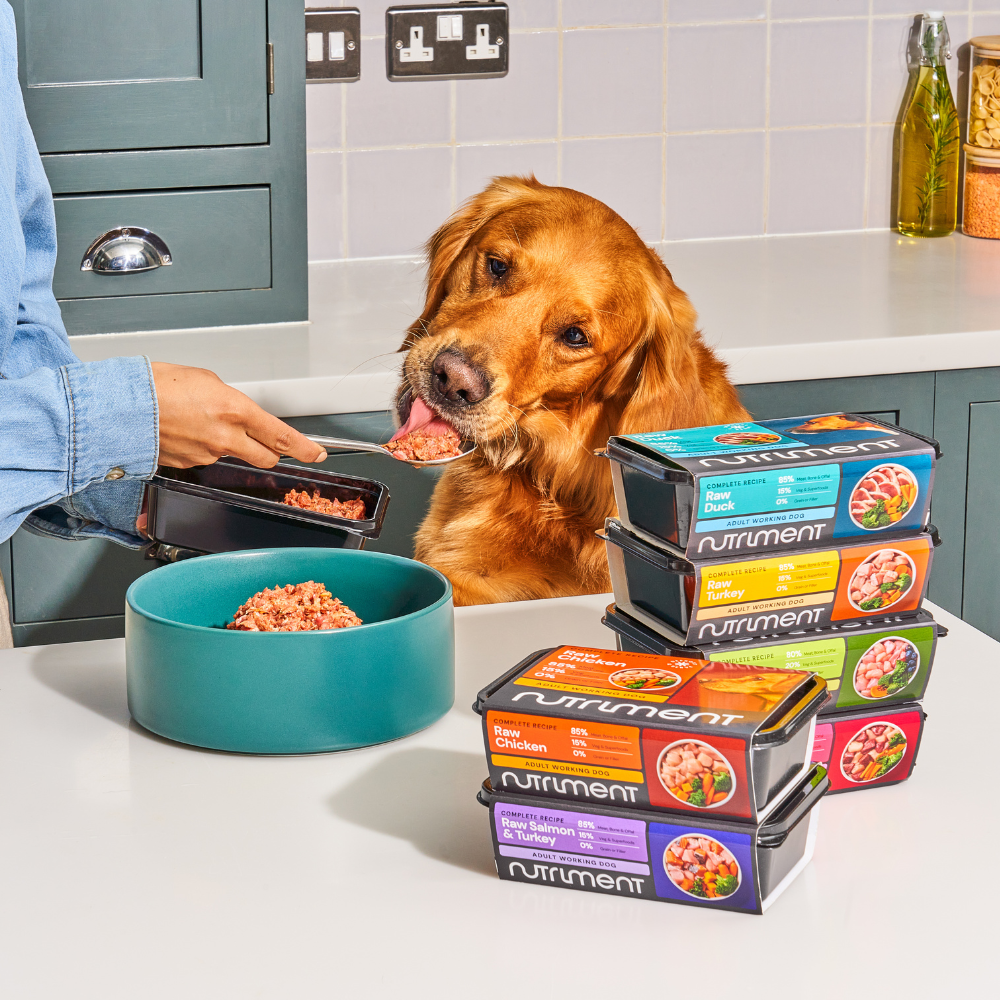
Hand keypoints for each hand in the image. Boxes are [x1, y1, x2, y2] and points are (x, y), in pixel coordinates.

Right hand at [151, 362, 327, 467]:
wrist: (119, 406)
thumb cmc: (157, 385)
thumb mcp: (207, 381)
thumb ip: (231, 401)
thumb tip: (237, 412)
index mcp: (235, 411)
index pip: (283, 437)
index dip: (305, 448)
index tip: (316, 453)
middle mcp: (225, 438)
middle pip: (266, 456)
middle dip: (271, 450)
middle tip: (267, 441)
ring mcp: (207, 455)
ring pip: (233, 455)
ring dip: (228, 442)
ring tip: (200, 420)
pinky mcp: (189, 465)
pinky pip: (206, 457)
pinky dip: (202, 445)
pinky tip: (185, 430)